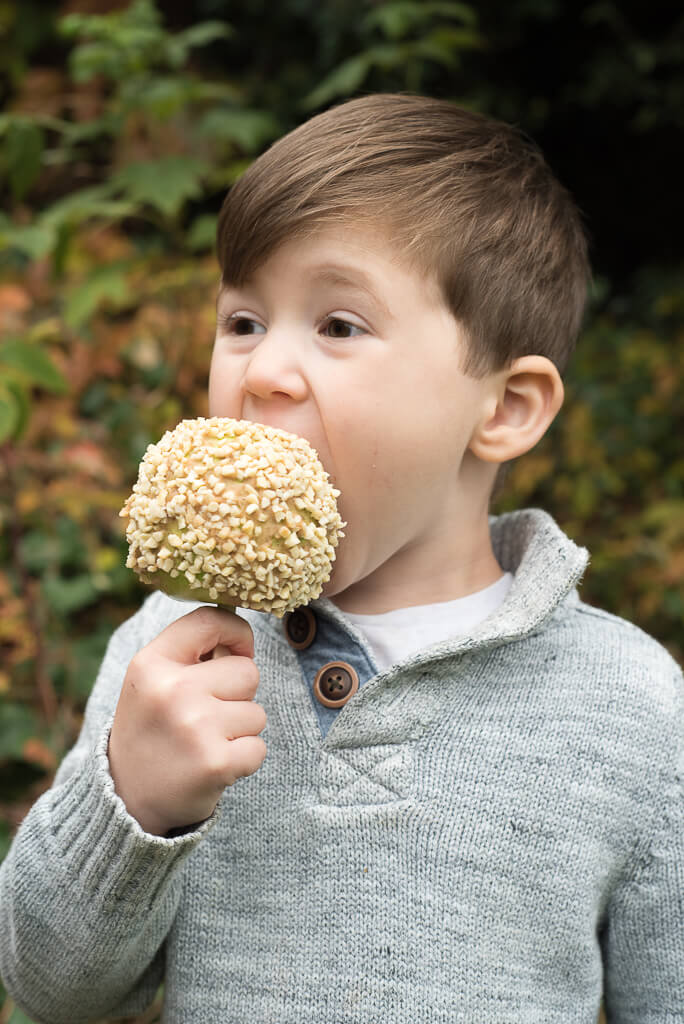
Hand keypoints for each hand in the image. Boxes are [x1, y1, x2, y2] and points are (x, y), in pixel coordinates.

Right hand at [108, 606, 265, 835]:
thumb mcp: (151, 682)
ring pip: (257, 713)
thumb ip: (190, 654)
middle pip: (248, 672)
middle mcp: (173, 690)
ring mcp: (196, 727)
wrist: (126, 800)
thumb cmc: (151, 731)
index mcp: (152, 664)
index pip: (210, 619)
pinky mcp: (216, 763)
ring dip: (239, 730)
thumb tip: (240, 638)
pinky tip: (214, 765)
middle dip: (238, 694)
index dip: (236, 632)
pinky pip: (258, 747)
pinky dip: (244, 759)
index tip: (238, 650)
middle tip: (205, 717)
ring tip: (204, 742)